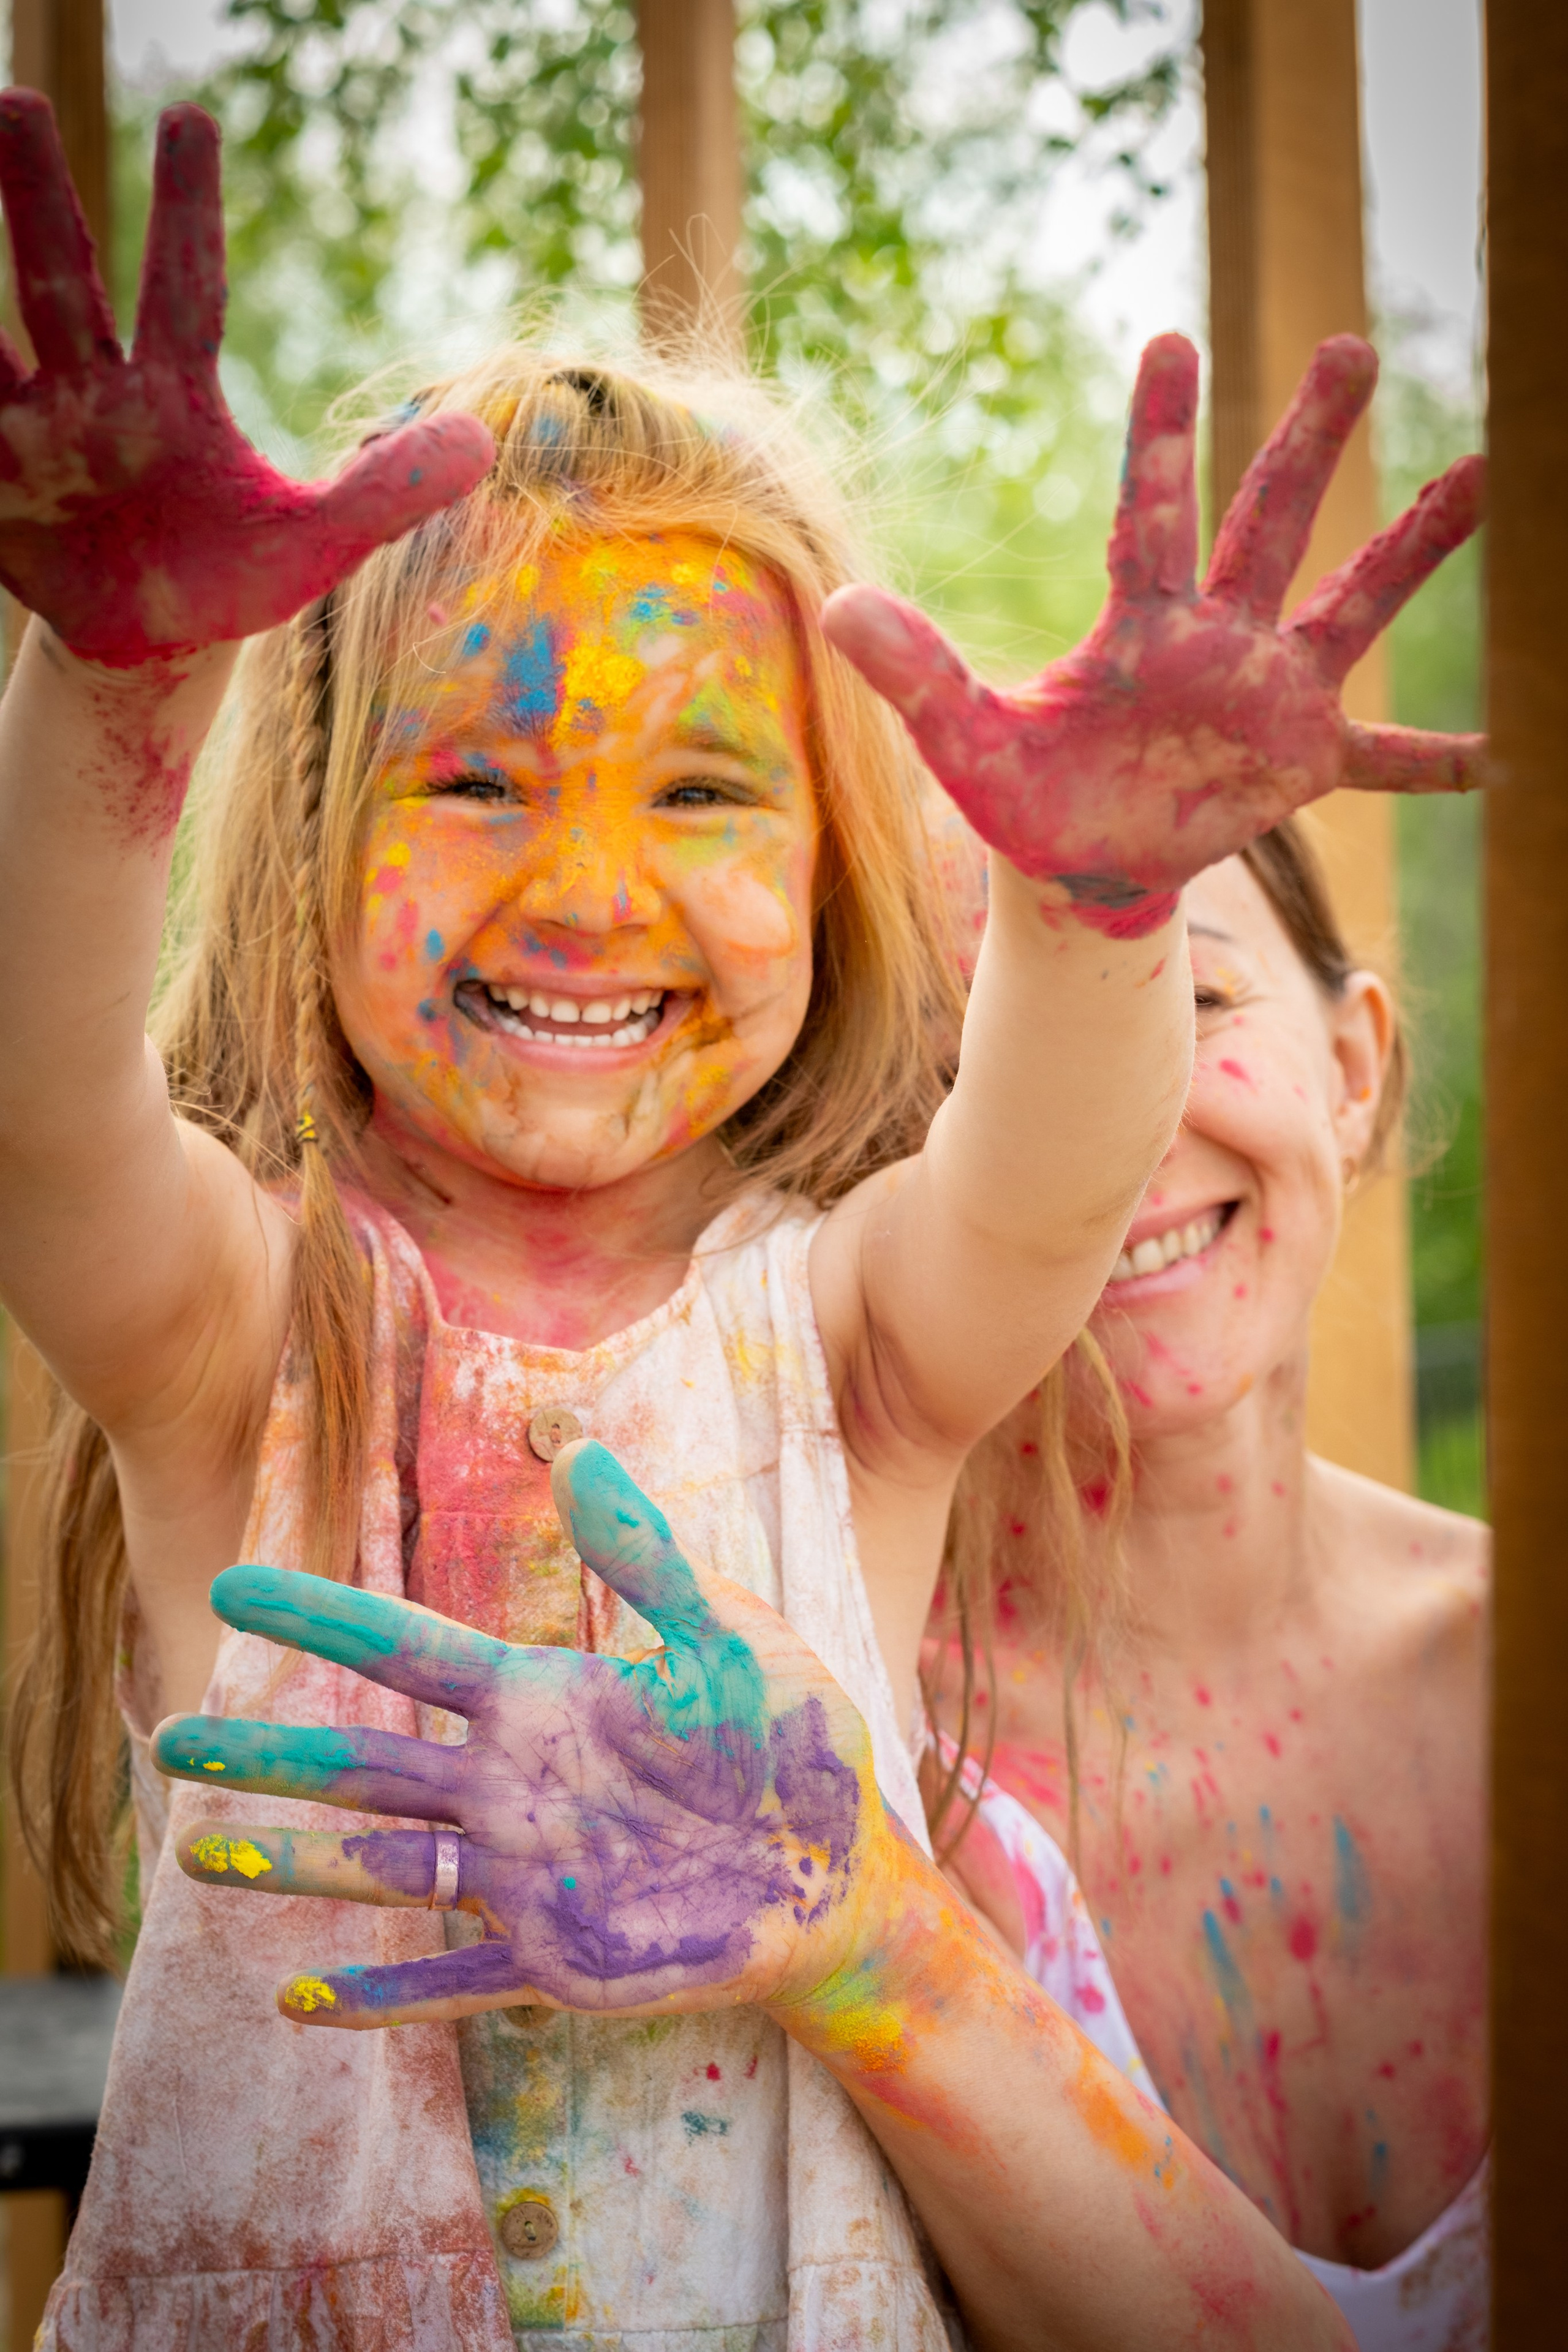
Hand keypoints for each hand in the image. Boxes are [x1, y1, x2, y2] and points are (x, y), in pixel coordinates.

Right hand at [0, 93, 492, 664]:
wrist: (154, 648)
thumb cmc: (232, 580)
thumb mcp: (316, 545)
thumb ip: (389, 491)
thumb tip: (481, 440)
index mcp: (174, 396)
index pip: (186, 289)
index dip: (187, 211)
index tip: (188, 119)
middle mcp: (97, 395)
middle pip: (64, 282)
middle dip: (39, 199)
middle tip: (18, 103)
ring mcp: (35, 434)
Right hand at [154, 1440, 893, 2026]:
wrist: (844, 1871)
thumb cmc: (790, 1744)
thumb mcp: (728, 1640)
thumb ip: (647, 1557)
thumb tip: (577, 1448)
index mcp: (543, 1702)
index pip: (409, 1652)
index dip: (321, 1620)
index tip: (234, 1586)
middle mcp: (514, 1789)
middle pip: (367, 1766)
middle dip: (270, 1754)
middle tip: (170, 1740)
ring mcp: (527, 1880)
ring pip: (385, 1871)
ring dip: (294, 1869)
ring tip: (198, 1858)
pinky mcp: (559, 1964)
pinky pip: (451, 1983)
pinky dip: (383, 1997)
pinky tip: (304, 2000)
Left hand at [823, 335, 1483, 937]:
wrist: (1078, 864)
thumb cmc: (1025, 798)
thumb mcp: (967, 745)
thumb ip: (917, 677)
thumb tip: (834, 609)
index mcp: (1140, 625)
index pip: (1150, 513)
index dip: (1160, 435)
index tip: (1168, 341)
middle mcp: (1217, 639)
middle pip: (1269, 519)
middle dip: (1309, 439)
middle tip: (1350, 344)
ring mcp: (1270, 696)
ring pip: (1353, 605)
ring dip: (1414, 545)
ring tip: (1487, 473)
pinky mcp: (1302, 764)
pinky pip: (1386, 758)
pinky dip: (1442, 761)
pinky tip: (1508, 757)